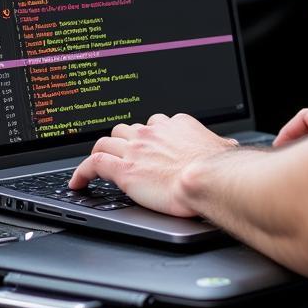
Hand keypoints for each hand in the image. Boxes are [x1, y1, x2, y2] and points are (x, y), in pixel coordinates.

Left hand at [69, 112, 237, 216]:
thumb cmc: (217, 167)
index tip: (147, 147)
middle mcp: (152, 132)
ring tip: (97, 165)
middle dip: (122, 141)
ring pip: (106, 141)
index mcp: (175, 125)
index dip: (148, 136)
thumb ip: (220, 146)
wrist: (206, 178)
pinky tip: (78, 183)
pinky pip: (93, 164)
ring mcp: (135, 149)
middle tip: (122, 156)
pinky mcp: (123, 169)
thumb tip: (229, 147)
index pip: (154, 124)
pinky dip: (82, 172)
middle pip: (127, 129)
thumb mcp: (222, 148)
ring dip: (101, 152)